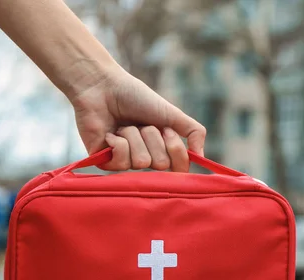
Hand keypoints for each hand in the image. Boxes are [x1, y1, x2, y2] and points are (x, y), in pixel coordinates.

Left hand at [70, 66, 205, 171]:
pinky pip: (121, 163)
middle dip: (153, 138)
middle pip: (162, 164)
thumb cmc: (136, 97)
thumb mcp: (171, 113)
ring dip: (135, 137)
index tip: (167, 130)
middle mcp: (145, 157)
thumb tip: (200, 158)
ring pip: (142, 163)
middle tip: (142, 124)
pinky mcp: (105, 162)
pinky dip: (119, 142)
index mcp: (161, 148)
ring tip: (124, 125)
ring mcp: (125, 162)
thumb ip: (194, 132)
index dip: (176, 150)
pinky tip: (110, 133)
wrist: (103, 87)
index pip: (179, 168)